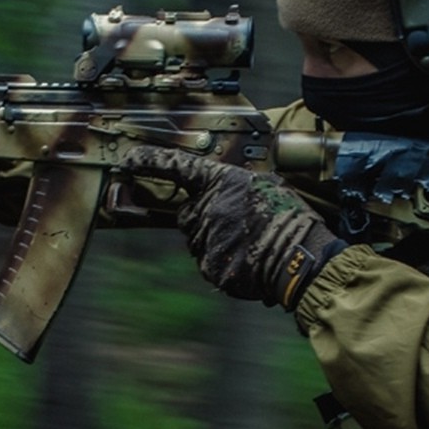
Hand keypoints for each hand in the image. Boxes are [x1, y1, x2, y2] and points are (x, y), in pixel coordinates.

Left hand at [120, 145, 344, 309]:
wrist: (300, 258)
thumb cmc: (289, 219)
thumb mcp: (266, 186)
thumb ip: (236, 186)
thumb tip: (226, 192)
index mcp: (221, 182)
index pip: (177, 167)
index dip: (151, 162)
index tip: (128, 161)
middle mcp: (206, 209)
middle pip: (188, 213)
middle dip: (204, 219)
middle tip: (236, 225)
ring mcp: (205, 240)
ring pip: (198, 241)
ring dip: (215, 242)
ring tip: (249, 245)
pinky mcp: (210, 267)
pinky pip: (208, 263)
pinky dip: (224, 264)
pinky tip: (247, 261)